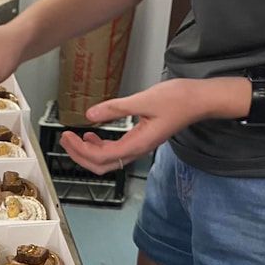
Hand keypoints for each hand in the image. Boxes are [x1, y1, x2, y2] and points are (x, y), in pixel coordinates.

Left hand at [60, 79, 218, 174]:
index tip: (68, 136)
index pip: (101, 157)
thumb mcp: (143, 100)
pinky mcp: (140, 141)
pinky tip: (93, 136)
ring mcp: (138, 147)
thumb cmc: (178, 99)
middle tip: (65, 139)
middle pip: (101, 166)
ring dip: (88, 153)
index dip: (80, 150)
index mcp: (137, 144)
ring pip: (107, 161)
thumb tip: (90, 115)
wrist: (199, 101)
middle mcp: (137, 150)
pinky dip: (100, 147)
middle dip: (79, 156)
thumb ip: (116, 108)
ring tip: (74, 138)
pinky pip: (115, 152)